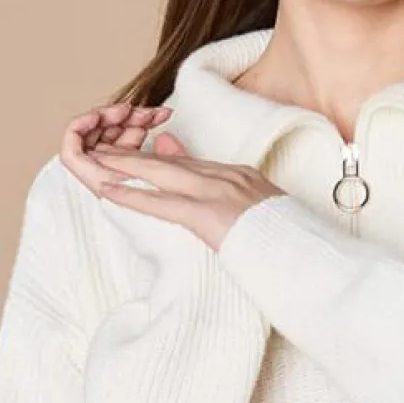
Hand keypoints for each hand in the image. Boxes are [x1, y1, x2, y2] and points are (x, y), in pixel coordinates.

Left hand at [60, 101, 284, 252]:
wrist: (307, 253)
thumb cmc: (290, 241)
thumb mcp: (263, 210)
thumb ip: (236, 195)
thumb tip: (222, 200)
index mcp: (242, 177)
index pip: (192, 163)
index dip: (159, 158)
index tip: (136, 155)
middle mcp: (228, 177)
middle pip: (172, 161)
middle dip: (135, 155)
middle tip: (105, 149)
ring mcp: (220, 193)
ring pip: (163, 174)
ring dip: (126, 168)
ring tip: (96, 162)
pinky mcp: (210, 215)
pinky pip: (163, 204)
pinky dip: (133, 197)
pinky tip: (108, 192)